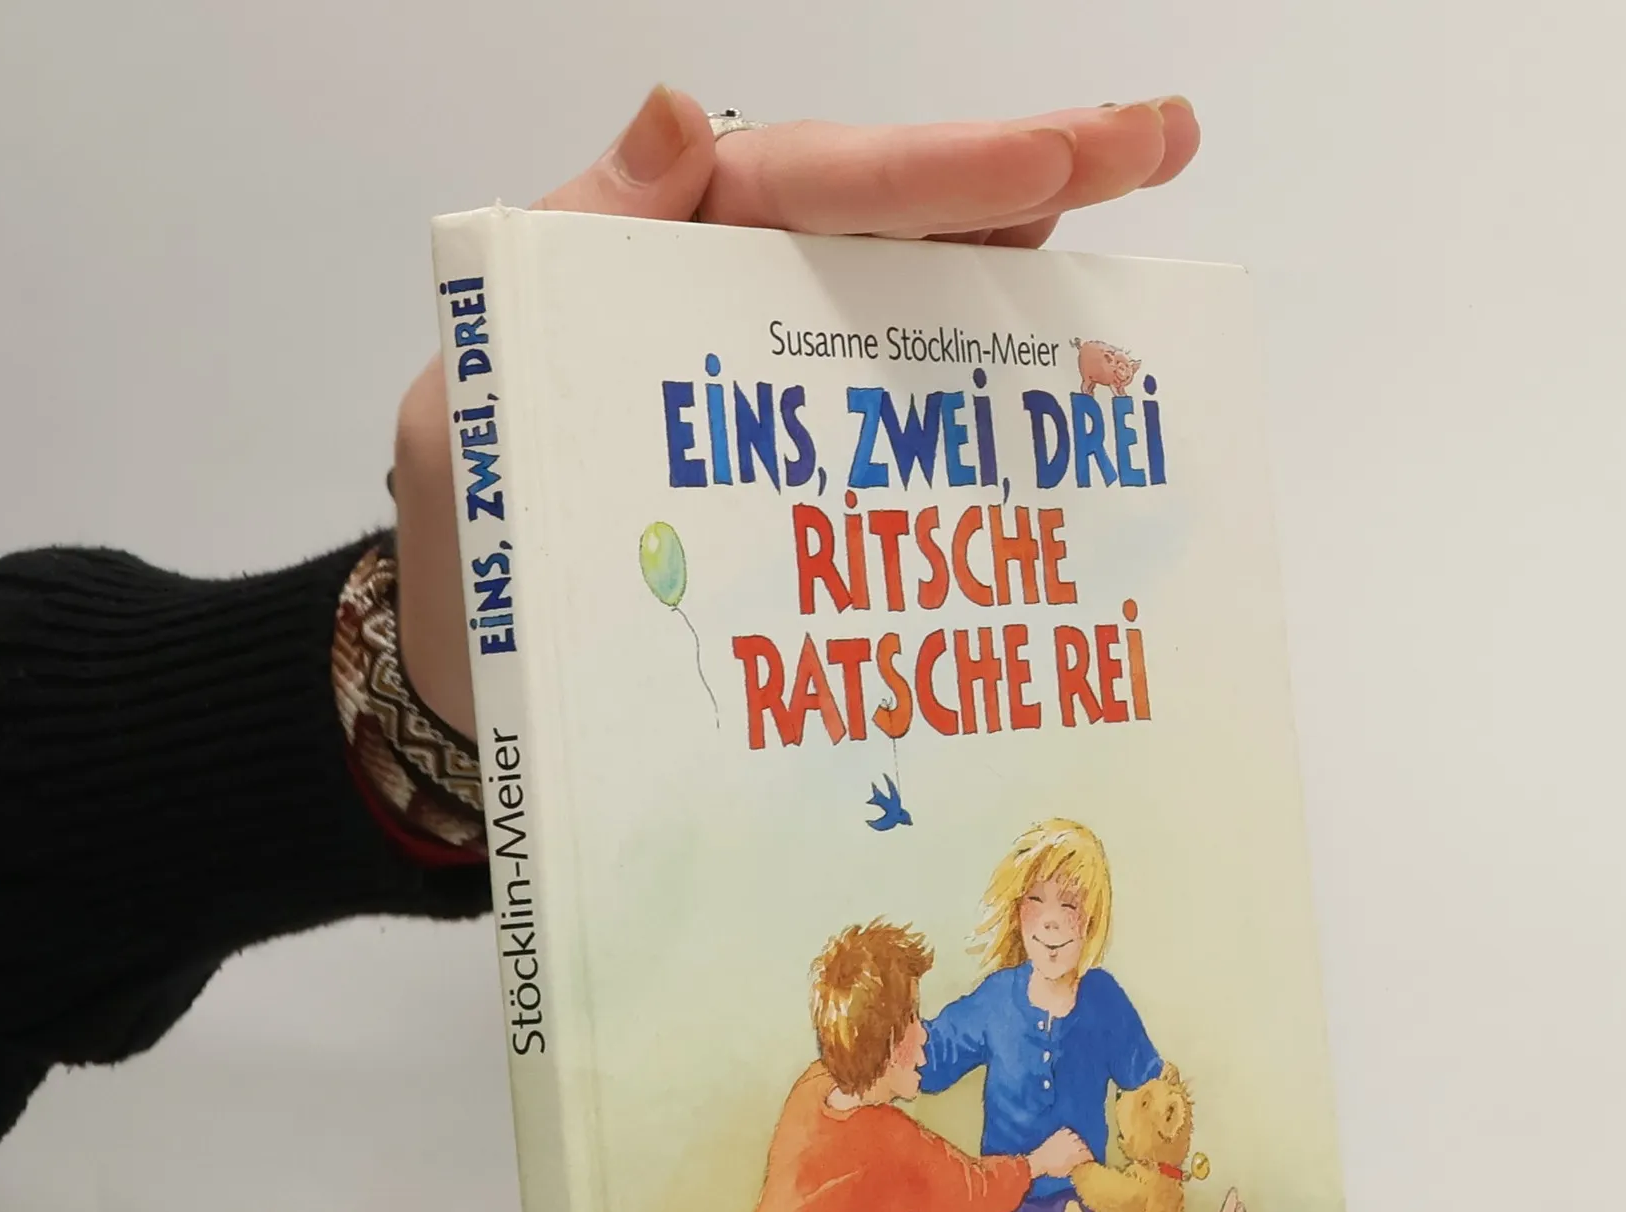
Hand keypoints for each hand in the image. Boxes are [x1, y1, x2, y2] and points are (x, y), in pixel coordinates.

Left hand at [393, 85, 1200, 735]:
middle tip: (1159, 136)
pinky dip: (986, 379)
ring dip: (1027, 251)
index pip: (807, 186)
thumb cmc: (466, 544)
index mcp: (655, 258)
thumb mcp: (475, 398)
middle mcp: (733, 304)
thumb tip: (680, 116)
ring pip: (916, 295)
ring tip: (1143, 198)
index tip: (1053, 165)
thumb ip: (569, 253)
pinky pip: (905, 411)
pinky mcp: (807, 473)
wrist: (473, 680)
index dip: (934, 173)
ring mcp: (781, 390)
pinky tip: (1066, 357)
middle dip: (1025, 169)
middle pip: (890, 216)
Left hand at [1028, 1128, 1092, 1180]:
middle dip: (1084, 1149)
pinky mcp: (1059, 1133)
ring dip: (1077, 1141)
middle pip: (1084, 1145)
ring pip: (1077, 1136)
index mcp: (1077, 1155)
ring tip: (1075, 1144)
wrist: (1039, 1161)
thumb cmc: (1052, 1169)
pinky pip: (1068, 1131)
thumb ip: (1076, 1168)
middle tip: (1082, 1152)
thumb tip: (1081, 1166)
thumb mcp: (1067, 1172)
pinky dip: (1069, 1134)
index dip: (1090, 1157)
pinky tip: (1068, 1138)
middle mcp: (1073, 1144)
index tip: (1089, 1159)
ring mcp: (1066, 1138)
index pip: (1088, 1154)